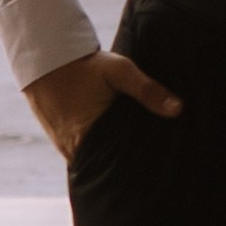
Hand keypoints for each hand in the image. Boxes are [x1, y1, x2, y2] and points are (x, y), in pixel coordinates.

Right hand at [23, 46, 181, 161]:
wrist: (47, 57)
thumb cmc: (85, 65)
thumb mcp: (119, 72)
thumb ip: (147, 90)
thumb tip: (178, 109)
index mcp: (85, 137)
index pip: (115, 167)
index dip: (134, 168)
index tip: (153, 168)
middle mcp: (72, 148)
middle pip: (103, 168)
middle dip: (122, 167)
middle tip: (148, 168)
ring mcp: (64, 147)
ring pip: (92, 163)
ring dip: (108, 160)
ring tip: (133, 161)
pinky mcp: (60, 141)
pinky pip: (82, 155)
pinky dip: (96, 152)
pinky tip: (112, 148)